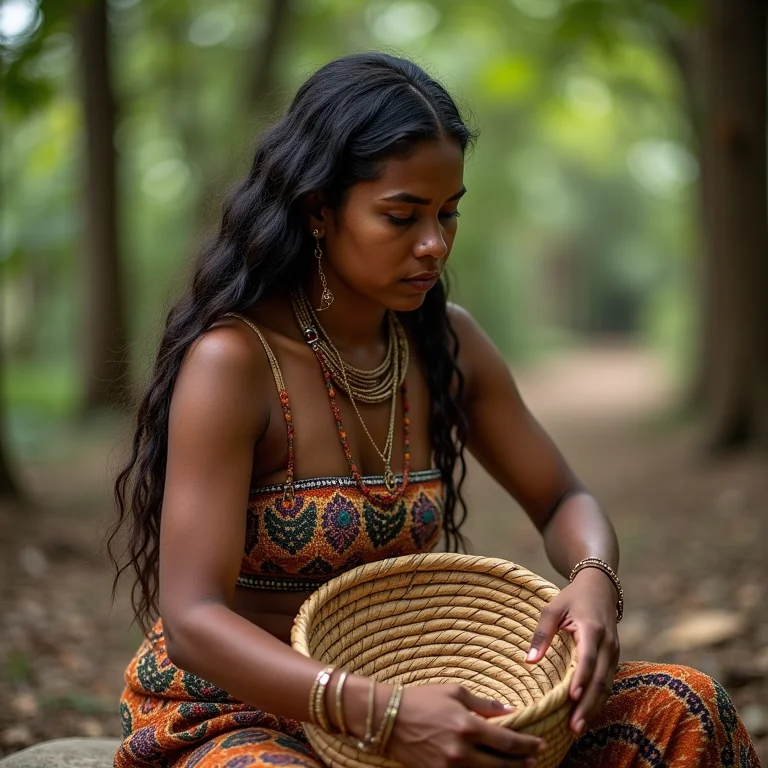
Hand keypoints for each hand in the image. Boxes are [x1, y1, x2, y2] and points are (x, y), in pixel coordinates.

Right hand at [387, 684, 546, 767]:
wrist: (388, 718)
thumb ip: (484, 704)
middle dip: (522, 762)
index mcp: (468, 726)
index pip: (508, 742)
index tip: (539, 744)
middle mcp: (462, 751)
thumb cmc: (422, 699)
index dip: (528, 745)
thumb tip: (508, 711)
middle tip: (534, 758)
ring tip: (518, 767)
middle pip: (502, 764)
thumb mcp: (455, 692)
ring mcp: (450, 767)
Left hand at [525, 568, 619, 735]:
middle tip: (574, 726)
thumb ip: (542, 634)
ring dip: (594, 707)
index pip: (588, 658)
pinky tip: (587, 715)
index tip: (572, 697)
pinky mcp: (614, 658)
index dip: (581, 678)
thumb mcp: (553, 608)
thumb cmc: (572, 598)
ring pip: (607, 685)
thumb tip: (529, 661)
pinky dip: (598, 700)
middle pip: (600, 679)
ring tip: (579, 728)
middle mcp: (608, 643)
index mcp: (592, 629)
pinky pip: (608, 682)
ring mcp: (614, 652)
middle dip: (588, 704)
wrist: (600, 587)